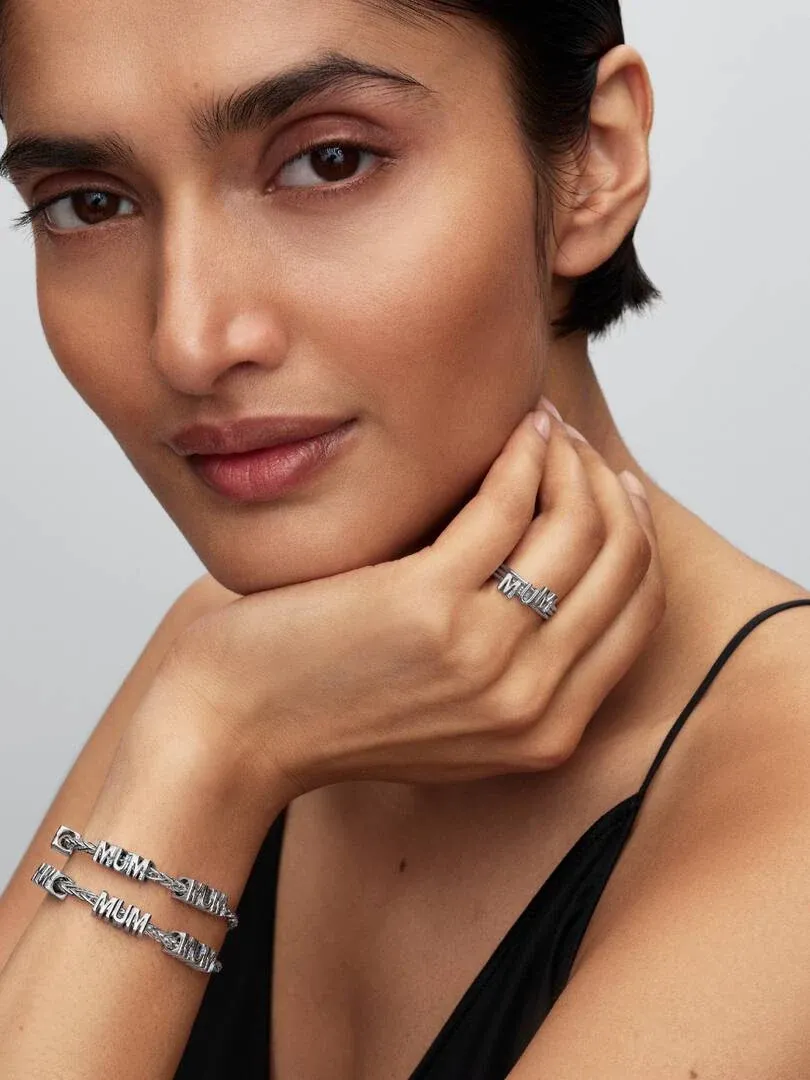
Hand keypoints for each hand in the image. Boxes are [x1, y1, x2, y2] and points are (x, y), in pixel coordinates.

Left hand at [140, 403, 664, 806]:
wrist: (232, 731)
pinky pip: (508, 504)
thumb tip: (557, 558)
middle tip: (572, 446)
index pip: (638, 613)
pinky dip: (522, 453)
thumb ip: (515, 663)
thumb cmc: (329, 705)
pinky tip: (515, 427)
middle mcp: (530, 702)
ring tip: (541, 426)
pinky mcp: (428, 605)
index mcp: (546, 731)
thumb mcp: (450, 712)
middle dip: (607, 486)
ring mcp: (484, 657)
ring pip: (578, 527)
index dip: (637, 537)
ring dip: (569, 460)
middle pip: (622, 563)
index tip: (610, 488)